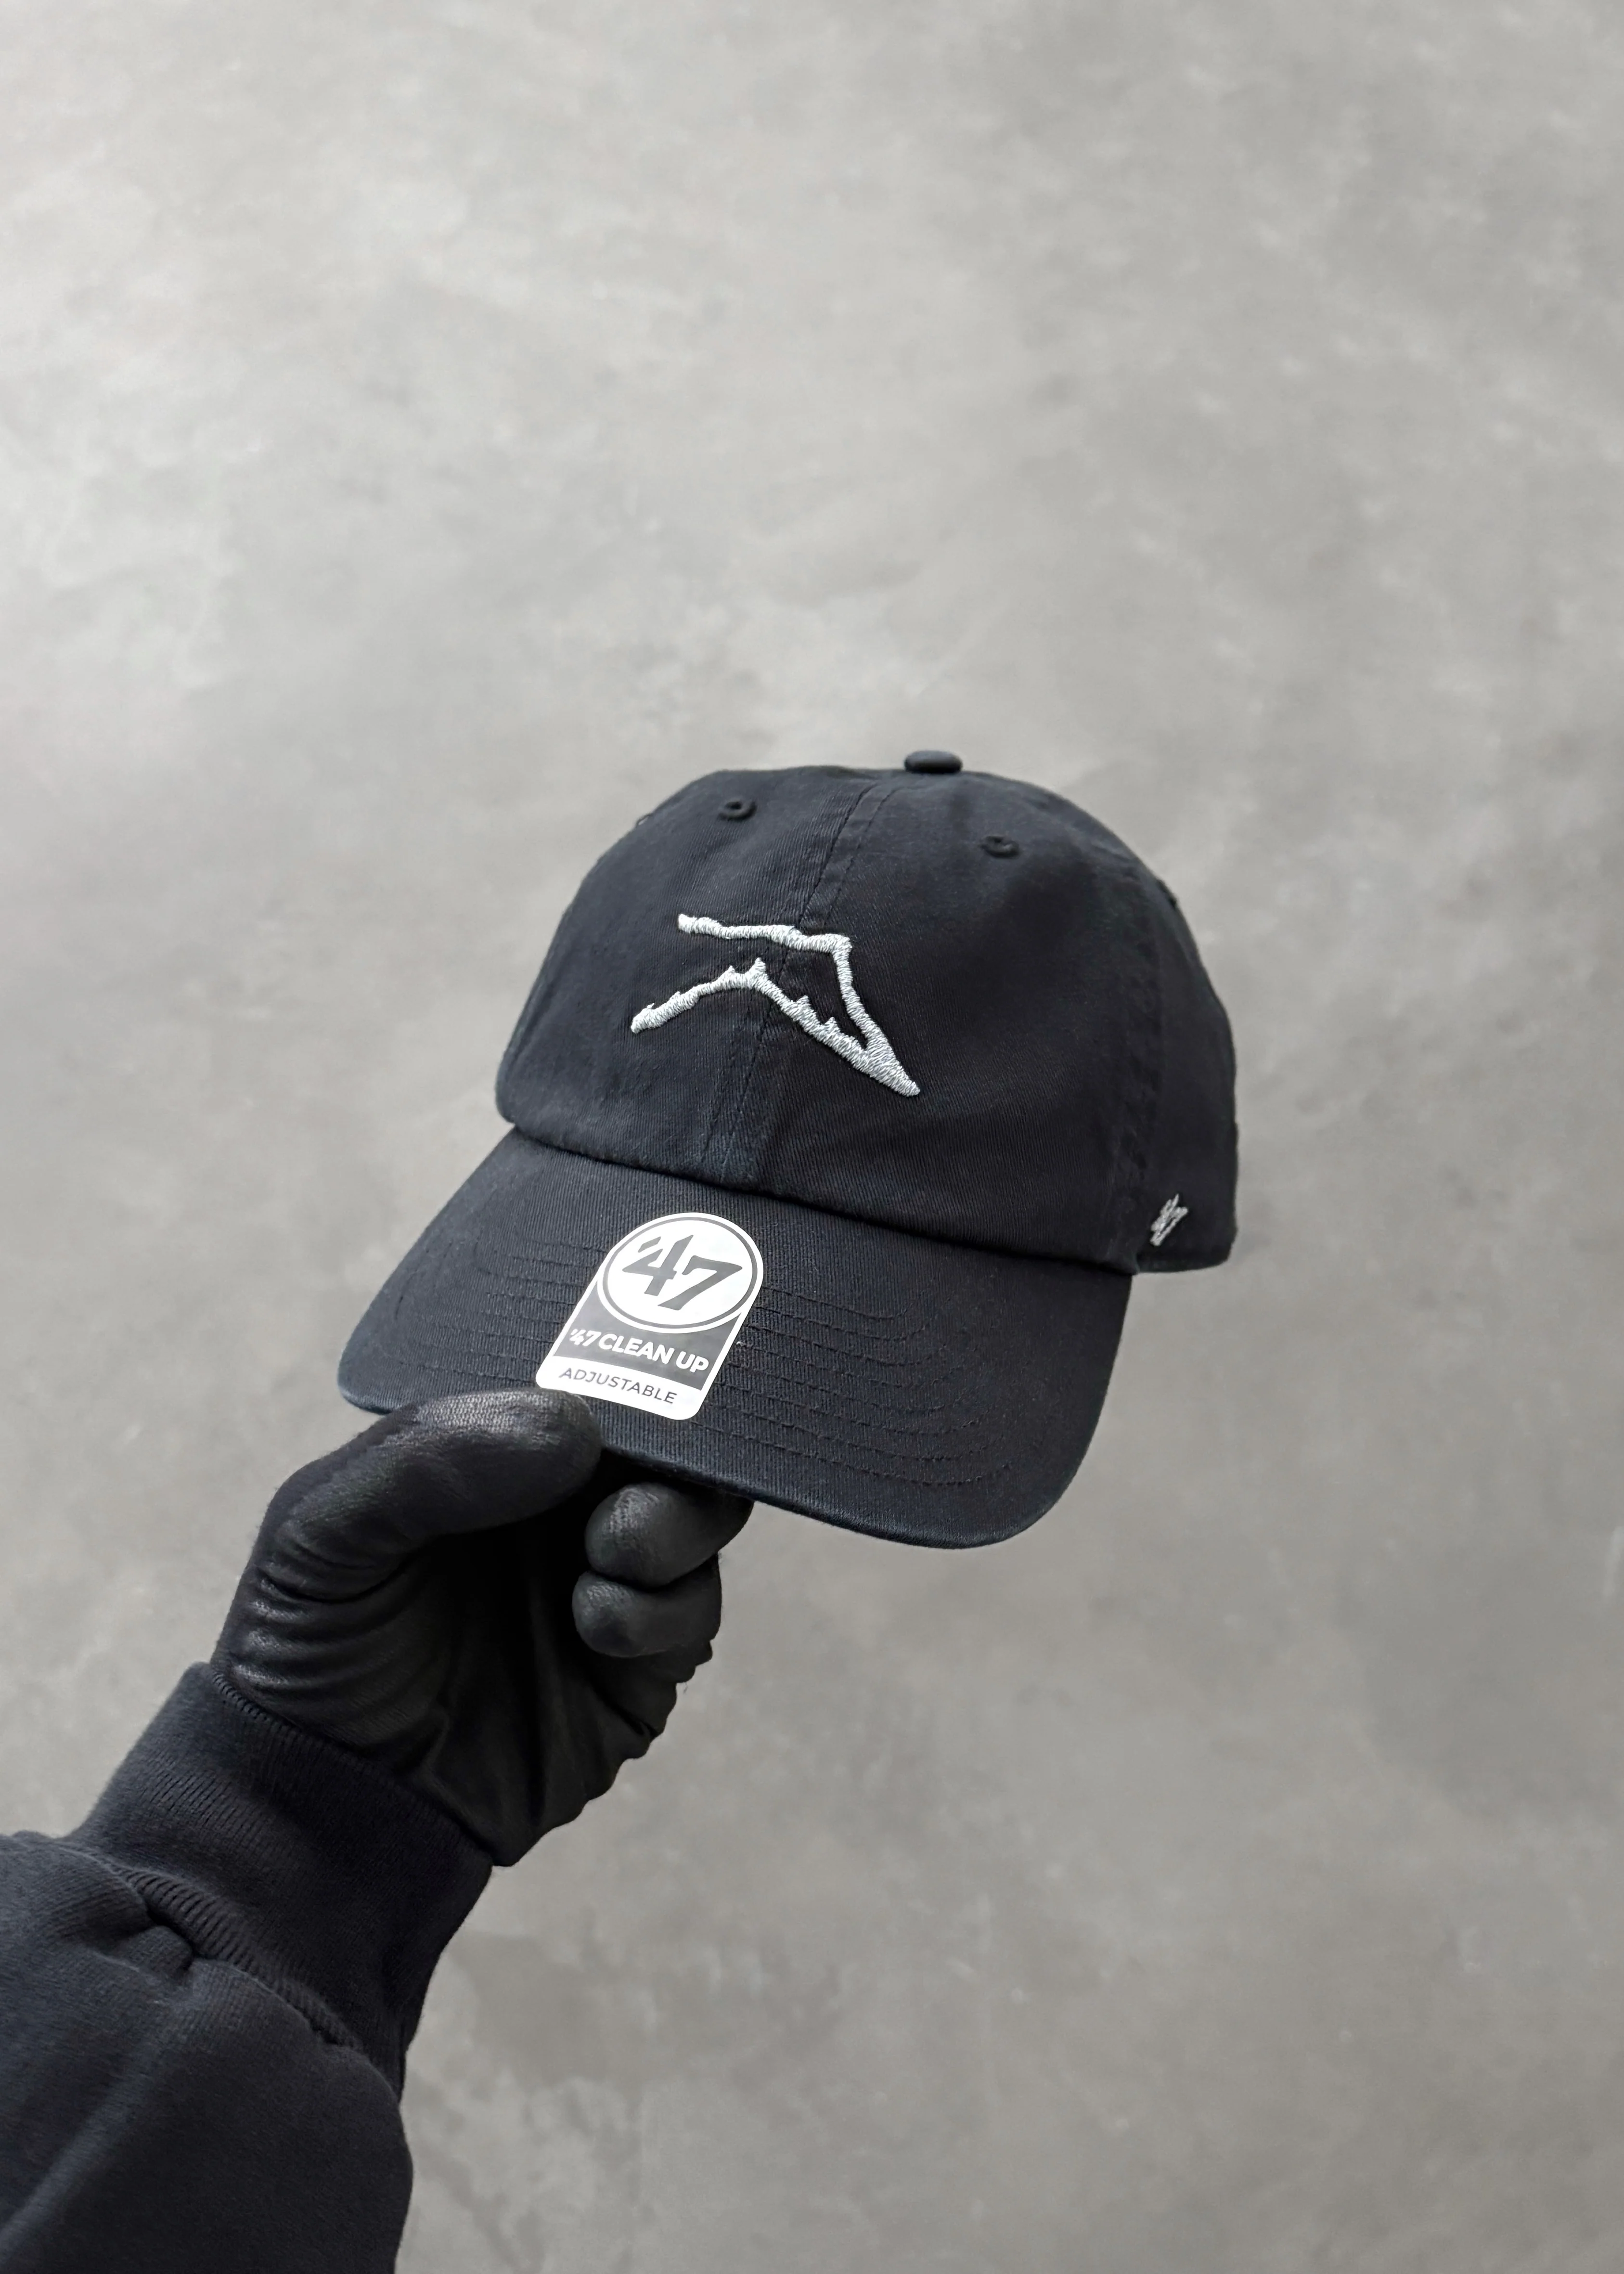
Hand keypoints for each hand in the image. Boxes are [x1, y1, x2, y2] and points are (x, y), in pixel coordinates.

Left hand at [211, 1390, 748, 1863]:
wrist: (320, 1802)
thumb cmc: (308, 1650)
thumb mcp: (322, 1529)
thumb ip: (426, 1457)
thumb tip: (572, 1426)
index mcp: (494, 1451)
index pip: (583, 1383)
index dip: (617, 1371)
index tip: (625, 1381)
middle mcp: (561, 1509)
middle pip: (666, 1445)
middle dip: (673, 1453)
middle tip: (622, 1488)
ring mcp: (605, 1587)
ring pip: (697, 1523)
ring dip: (672, 1526)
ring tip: (611, 1551)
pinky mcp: (636, 1674)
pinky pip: (692, 1618)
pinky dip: (661, 1610)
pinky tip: (596, 1623)